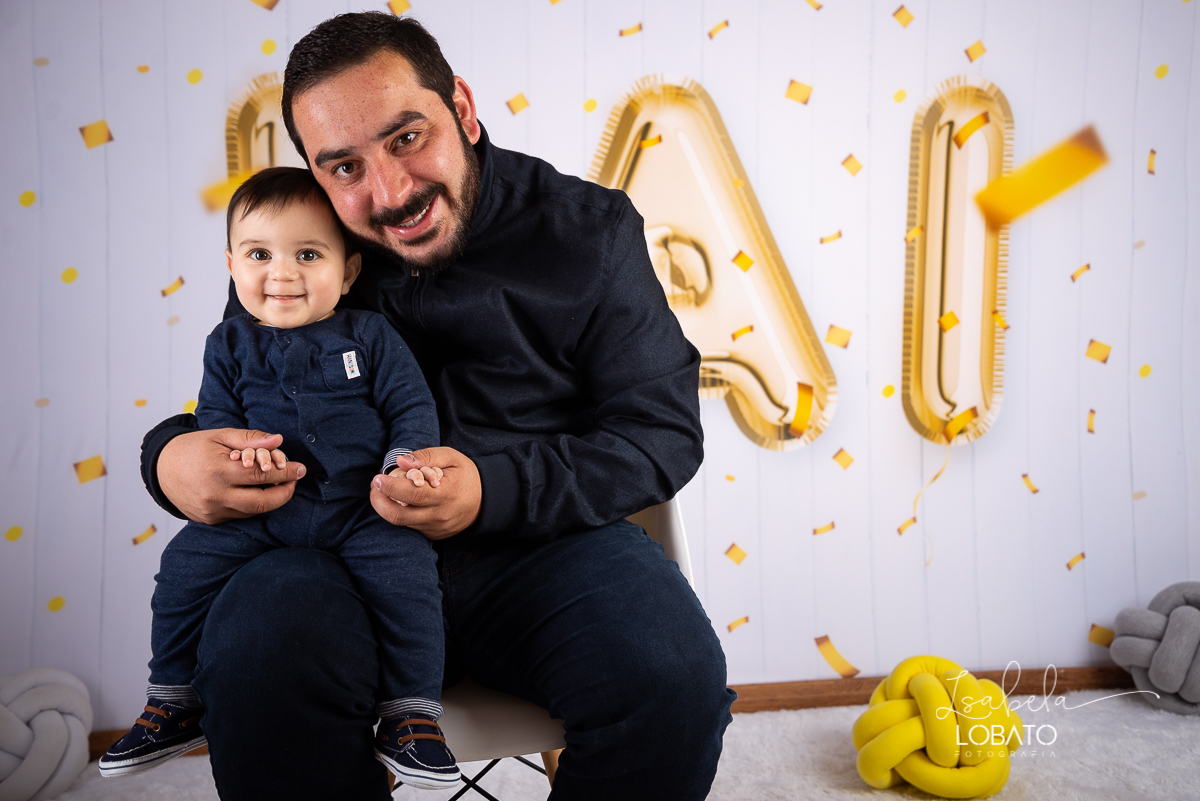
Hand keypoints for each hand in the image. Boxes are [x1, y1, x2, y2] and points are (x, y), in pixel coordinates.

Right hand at [158, 429, 306, 524]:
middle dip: (284, 493)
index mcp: (217, 470)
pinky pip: (239, 515)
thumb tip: (278, 440)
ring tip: (280, 486)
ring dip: (270, 500)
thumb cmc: (194, 448)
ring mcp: (211, 511)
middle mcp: (214, 495)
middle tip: (295, 481)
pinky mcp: (210, 520)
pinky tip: (256, 492)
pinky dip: (252, 505)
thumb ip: (250, 438)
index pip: (260, 474)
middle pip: (262, 502)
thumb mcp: (220, 436)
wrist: (161, 469)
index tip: (300, 469)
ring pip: (252, 511)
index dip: (285, 472)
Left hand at [370, 447, 480, 539]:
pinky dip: (400, 513)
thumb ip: (426, 456)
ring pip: (401, 522)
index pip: (413, 494)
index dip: (391, 487)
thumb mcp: (451, 457)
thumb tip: (401, 461)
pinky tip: (400, 501)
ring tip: (383, 492)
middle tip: (374, 487)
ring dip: (387, 507)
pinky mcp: (432, 535)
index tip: (378, 478)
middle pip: (399, 515)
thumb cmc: (465, 475)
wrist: (484, 501)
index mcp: (446, 494)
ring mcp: (435, 528)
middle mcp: (439, 515)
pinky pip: (410, 526)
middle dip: (379, 502)